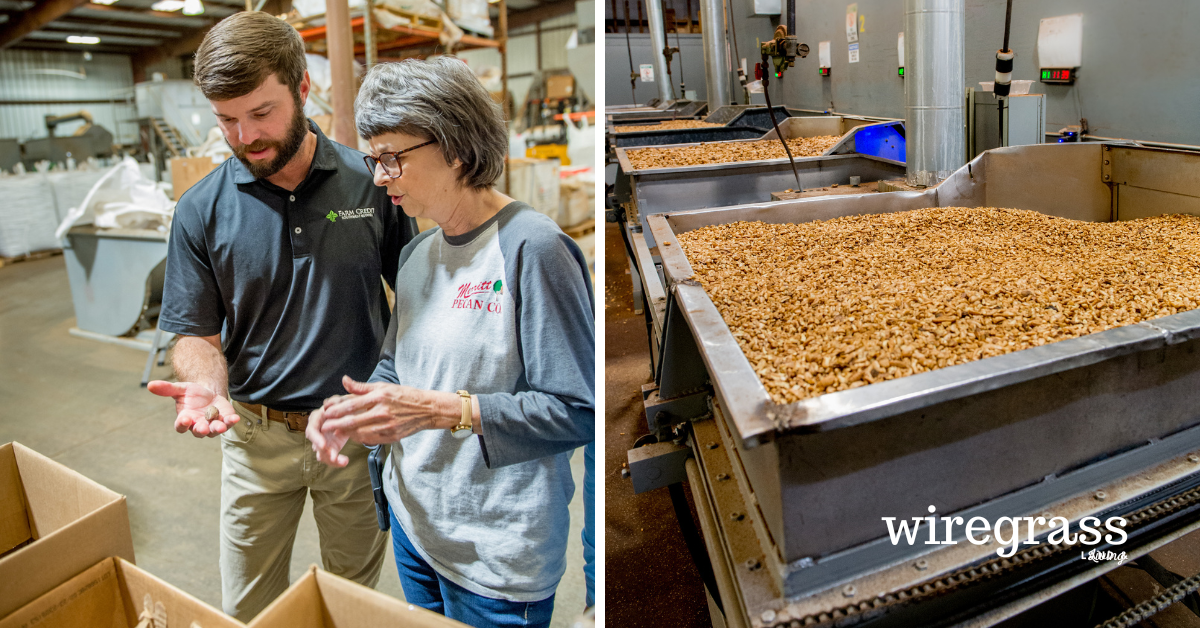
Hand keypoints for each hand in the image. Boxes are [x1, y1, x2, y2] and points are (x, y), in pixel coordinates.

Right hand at [146, 380, 238, 437]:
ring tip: (220, 426)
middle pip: (199, 431)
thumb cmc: (192, 394)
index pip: (181, 426)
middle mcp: (198, 425)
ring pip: (214, 431)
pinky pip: (228, 423)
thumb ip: (166, 389)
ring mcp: (212, 425)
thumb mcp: (180, 389)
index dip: (182, 424)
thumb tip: (150, 385)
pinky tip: (235, 418)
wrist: (209, 393)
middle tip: (203, 427)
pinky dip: (231, 421)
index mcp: (185, 420)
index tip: (185, 418)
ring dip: (218, 428)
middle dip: (202, 429)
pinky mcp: (225, 420)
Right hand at [306, 406, 350, 467]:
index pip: (312, 429)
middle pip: (315, 444)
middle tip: (333, 457)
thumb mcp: (343, 400)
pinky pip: (330, 457)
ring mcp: (323, 440)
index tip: (323, 445)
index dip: (316, 438)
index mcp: (317, 417)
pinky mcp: (330, 447)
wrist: (354, 411)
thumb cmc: (346, 404)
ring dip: (330, 459)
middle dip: (324, 452)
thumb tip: (327, 404)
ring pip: (321, 454)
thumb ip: (335, 401)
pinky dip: (337, 461)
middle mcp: (317, 430)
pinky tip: (345, 461)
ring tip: (343, 461)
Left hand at [319, 376, 453, 445]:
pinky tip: (354, 436)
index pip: (353, 405)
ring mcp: (387, 426)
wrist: (427, 409)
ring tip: (336, 433)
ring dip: (347, 433)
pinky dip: (360, 438)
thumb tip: (344, 380)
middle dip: (337, 425)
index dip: (337, 410)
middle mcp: (382, 412)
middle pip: (354, 421)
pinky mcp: (392, 436)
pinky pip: (372, 439)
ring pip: (361, 432)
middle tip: (324, 427)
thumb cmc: (404, 395)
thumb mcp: (384, 386)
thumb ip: (362, 387)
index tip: (326, 412)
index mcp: (379, 397)